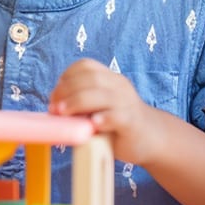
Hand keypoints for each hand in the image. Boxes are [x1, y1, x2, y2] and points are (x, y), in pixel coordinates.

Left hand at [49, 59, 163, 164]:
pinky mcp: (131, 121)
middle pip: (90, 78)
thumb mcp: (99, 108)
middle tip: (54, 108)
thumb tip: (54, 108)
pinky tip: (92, 124)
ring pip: (100, 94)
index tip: (54, 95)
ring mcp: (126, 102)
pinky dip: (102, 118)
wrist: (151, 138)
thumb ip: (81, 105)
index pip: (85, 66)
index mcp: (110, 79)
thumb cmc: (117, 124)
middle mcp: (119, 86)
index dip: (66, 77)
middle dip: (66, 90)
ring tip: (63, 113)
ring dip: (77, 102)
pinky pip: (116, 115)